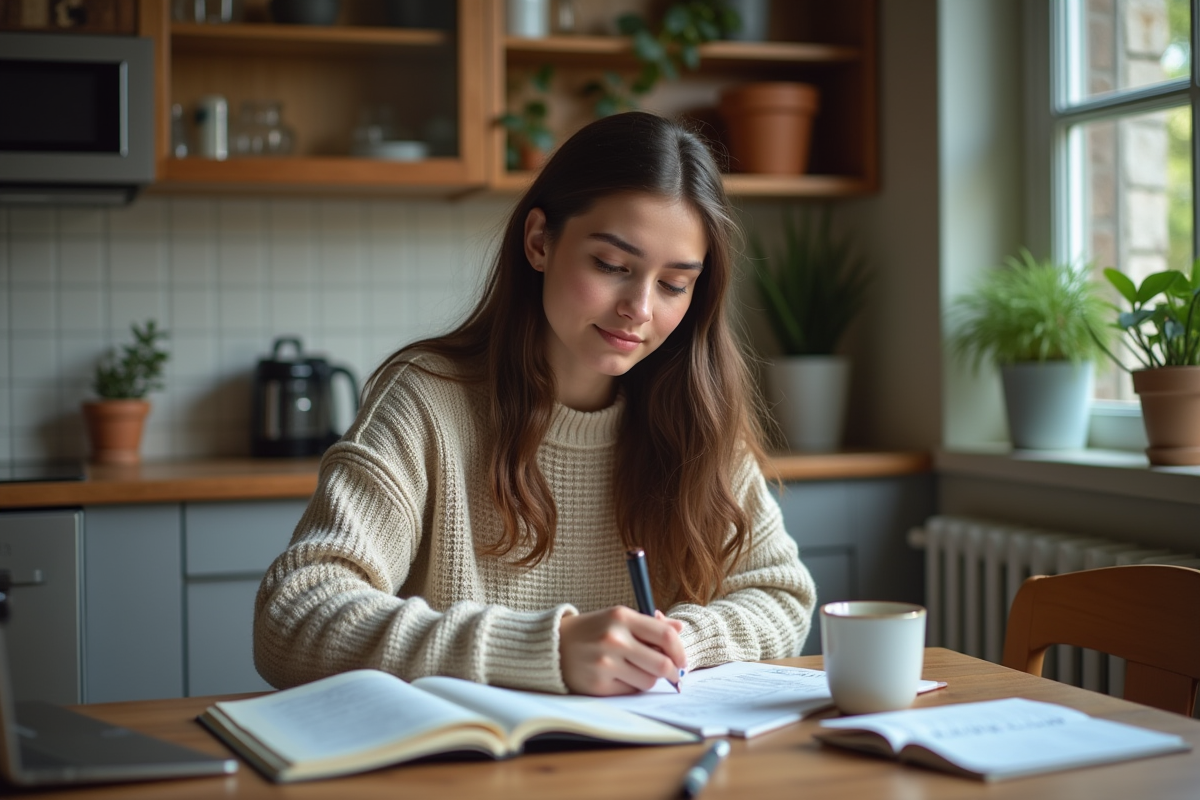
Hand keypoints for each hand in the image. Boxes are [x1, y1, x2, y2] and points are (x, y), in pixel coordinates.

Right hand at [558, 606, 685, 695]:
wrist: (554, 645)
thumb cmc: (592, 630)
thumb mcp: (618, 618)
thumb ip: (650, 624)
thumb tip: (679, 629)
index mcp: (621, 617)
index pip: (665, 635)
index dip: (680, 650)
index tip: (682, 659)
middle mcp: (614, 639)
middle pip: (662, 664)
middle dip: (671, 671)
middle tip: (671, 672)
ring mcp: (605, 663)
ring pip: (648, 681)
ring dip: (649, 678)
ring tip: (636, 669)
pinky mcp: (598, 685)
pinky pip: (630, 691)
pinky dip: (631, 686)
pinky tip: (619, 676)